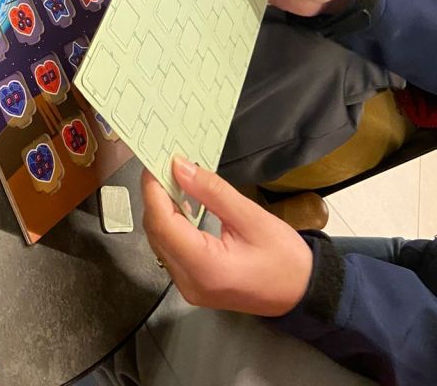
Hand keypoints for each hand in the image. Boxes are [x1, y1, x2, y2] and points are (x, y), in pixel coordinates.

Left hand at [142, 157, 312, 316]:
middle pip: (157, 232)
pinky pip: (171, 250)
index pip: (162, 224)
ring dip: (162, 209)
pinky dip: (171, 224)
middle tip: (164, 165)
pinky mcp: (193, 284)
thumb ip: (213, 191)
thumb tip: (180, 167)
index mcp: (205, 268)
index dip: (153, 190)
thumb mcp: (252, 217)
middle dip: (156, 196)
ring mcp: (189, 287)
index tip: (154, 162)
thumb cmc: (285, 258)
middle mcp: (190, 282)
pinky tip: (181, 204)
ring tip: (172, 178)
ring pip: (160, 241)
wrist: (303, 294)